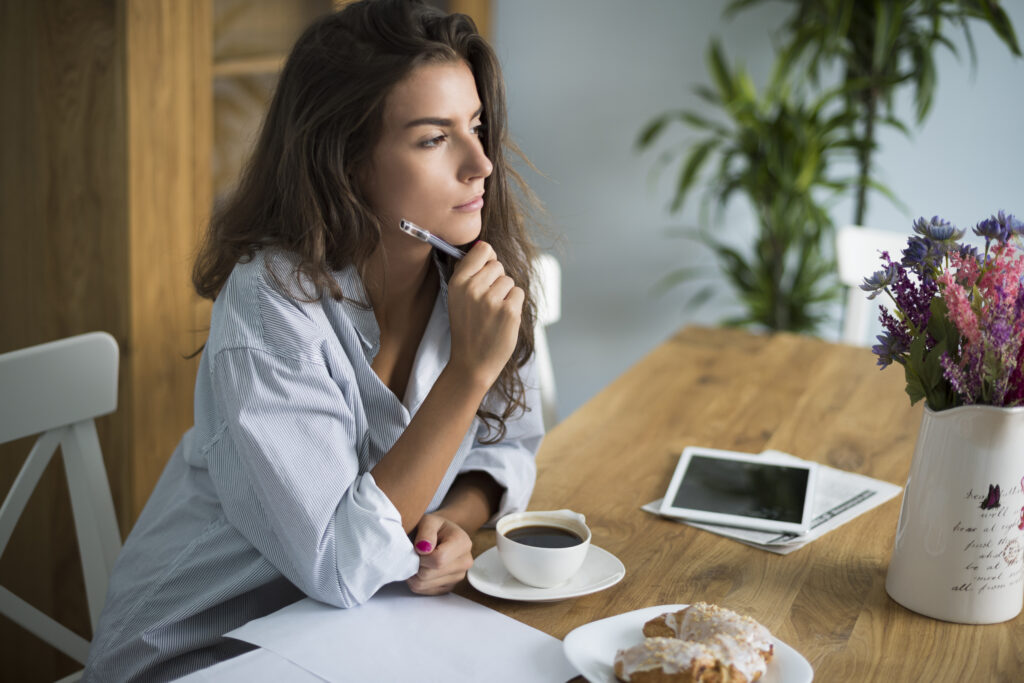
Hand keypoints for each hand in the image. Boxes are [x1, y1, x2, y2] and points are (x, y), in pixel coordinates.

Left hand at [407, 513, 473, 594]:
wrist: (442, 535)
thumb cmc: (434, 527)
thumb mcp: (429, 520)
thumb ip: (426, 531)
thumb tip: (423, 548)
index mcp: (463, 543)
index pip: (438, 560)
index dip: (421, 556)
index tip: (417, 548)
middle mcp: (465, 563)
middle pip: (429, 574)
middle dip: (416, 564)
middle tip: (415, 553)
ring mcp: (458, 577)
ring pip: (423, 584)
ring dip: (413, 573)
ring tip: (417, 559)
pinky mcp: (448, 587)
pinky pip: (424, 590)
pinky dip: (416, 580)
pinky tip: (421, 567)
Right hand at [446, 241, 523, 390]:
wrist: (471, 362)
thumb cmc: (468, 328)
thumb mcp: (458, 298)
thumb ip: (470, 273)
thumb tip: (486, 248)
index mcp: (458, 282)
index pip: (482, 249)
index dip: (488, 259)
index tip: (486, 272)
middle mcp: (473, 288)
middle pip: (498, 266)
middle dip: (497, 281)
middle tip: (486, 303)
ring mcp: (491, 300)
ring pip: (509, 280)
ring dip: (506, 295)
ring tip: (493, 313)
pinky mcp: (508, 311)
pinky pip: (519, 293)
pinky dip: (514, 305)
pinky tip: (502, 319)